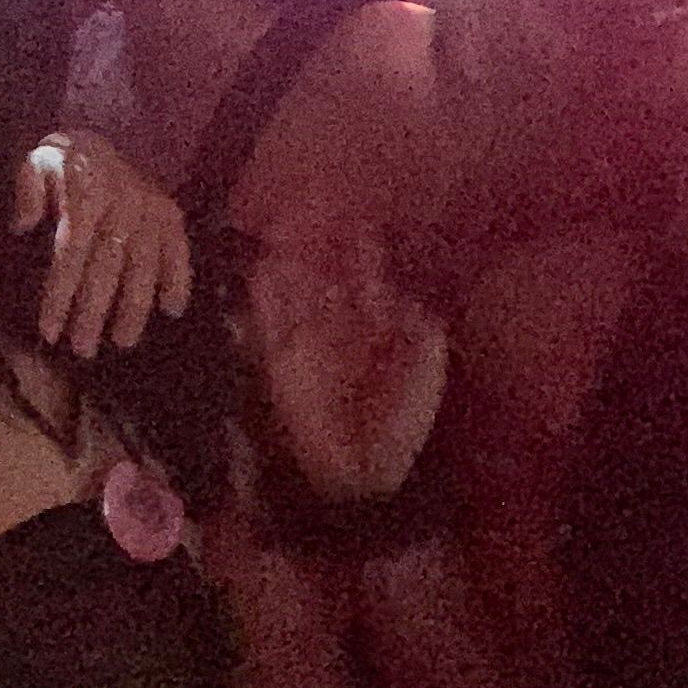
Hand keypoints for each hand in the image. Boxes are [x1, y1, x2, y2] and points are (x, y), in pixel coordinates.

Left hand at [17, 131, 193, 355]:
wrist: (95, 140)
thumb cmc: (58, 164)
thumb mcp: (34, 164)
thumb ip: (26, 192)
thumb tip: (21, 227)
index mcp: (86, 196)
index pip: (71, 256)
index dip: (60, 296)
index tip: (49, 331)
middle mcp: (123, 205)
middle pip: (106, 269)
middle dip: (93, 313)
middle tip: (82, 350)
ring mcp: (151, 210)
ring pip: (143, 267)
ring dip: (133, 308)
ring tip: (122, 342)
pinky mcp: (170, 214)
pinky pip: (179, 250)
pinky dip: (179, 279)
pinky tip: (172, 311)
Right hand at [245, 234, 445, 503]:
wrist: (361, 475)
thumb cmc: (401, 428)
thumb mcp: (427, 377)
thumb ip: (426, 338)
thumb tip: (415, 300)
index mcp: (379, 333)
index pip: (370, 285)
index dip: (366, 257)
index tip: (361, 225)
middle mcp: (341, 331)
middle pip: (327, 281)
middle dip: (320, 251)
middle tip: (310, 212)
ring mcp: (309, 344)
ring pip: (296, 295)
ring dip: (288, 268)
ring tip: (281, 237)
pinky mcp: (281, 362)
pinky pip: (268, 323)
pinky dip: (262, 300)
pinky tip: (259, 274)